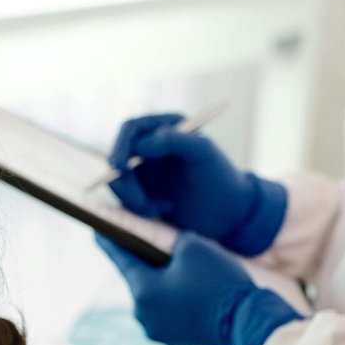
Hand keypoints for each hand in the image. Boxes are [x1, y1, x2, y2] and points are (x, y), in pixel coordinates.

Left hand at [96, 232, 304, 344]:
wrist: (247, 321)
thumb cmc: (220, 281)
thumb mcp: (193, 247)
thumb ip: (170, 243)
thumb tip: (167, 250)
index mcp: (142, 293)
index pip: (122, 260)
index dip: (111, 243)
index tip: (98, 231)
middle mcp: (143, 316)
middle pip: (140, 280)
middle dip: (148, 264)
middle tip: (151, 245)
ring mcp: (158, 331)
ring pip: (155, 298)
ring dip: (164, 283)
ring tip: (180, 268)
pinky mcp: (175, 341)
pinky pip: (169, 312)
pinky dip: (176, 300)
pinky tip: (190, 289)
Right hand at [108, 113, 287, 256]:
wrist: (227, 216)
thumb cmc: (221, 180)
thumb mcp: (202, 153)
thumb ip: (174, 140)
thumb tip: (141, 145)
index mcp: (167, 128)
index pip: (131, 129)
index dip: (121, 146)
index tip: (120, 167)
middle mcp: (152, 147)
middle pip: (117, 157)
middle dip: (125, 182)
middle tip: (139, 203)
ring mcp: (144, 171)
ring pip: (117, 181)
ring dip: (133, 199)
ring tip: (159, 208)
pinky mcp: (141, 193)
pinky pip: (124, 199)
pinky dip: (139, 208)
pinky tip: (163, 209)